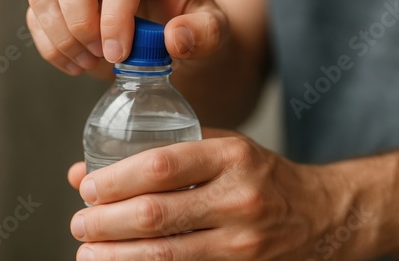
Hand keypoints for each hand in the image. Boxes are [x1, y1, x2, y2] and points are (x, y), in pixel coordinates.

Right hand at [26, 0, 226, 77]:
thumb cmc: (191, 28)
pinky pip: (37, 14)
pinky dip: (50, 46)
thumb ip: (203, 34)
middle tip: (103, 56)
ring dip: (61, 36)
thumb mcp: (212, 33)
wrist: (171, 39)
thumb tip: (175, 38)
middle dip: (81, 22)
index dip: (115, 16)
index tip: (119, 55)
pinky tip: (76, 64)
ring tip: (89, 62)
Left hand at [67, 128, 349, 260]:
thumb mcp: (219, 148)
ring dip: (116, 256)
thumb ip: (161, 153)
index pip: (161, 165)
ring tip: (87, 251)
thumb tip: (87, 170)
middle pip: (155, 214)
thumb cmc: (260, 175)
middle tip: (79, 222)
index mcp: (230, 156)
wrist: (319, 214)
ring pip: (165, 255)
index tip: (88, 187)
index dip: (116, 179)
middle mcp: (238, 198)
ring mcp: (242, 241)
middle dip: (105, 222)